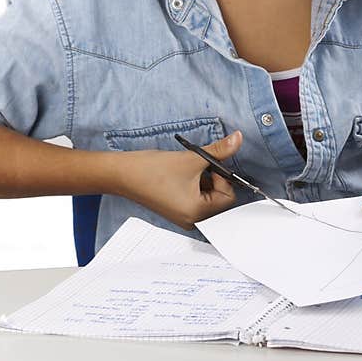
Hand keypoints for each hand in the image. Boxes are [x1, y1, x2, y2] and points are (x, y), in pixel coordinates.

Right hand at [111, 131, 243, 229]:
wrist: (123, 174)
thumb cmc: (153, 170)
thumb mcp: (192, 158)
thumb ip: (219, 150)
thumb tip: (238, 139)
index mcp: (197, 213)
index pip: (228, 196)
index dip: (222, 176)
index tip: (209, 164)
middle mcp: (192, 220)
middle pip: (220, 198)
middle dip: (214, 178)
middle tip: (199, 166)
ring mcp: (184, 217)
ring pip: (208, 197)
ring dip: (204, 180)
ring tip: (187, 170)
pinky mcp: (177, 211)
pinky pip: (196, 198)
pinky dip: (195, 184)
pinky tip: (181, 175)